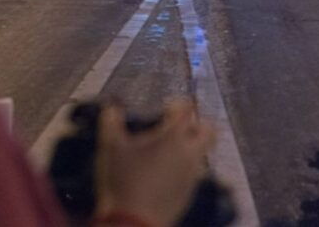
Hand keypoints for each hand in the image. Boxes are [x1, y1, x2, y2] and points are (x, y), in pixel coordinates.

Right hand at [94, 100, 213, 226]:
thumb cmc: (122, 180)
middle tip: (180, 125)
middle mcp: (188, 153)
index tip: (167, 107)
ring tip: (167, 149)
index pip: (186, 110)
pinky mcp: (189, 193)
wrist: (133, 222)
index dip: (178, 104)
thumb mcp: (110, 146)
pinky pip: (193, 172)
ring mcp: (191, 175)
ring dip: (190, 146)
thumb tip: (112, 107)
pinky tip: (163, 171)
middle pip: (209, 131)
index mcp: (172, 137)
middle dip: (198, 123)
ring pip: (202, 153)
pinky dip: (183, 166)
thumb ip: (111, 120)